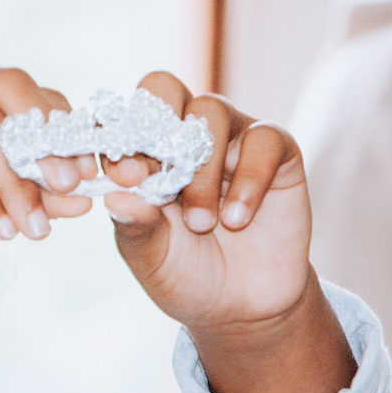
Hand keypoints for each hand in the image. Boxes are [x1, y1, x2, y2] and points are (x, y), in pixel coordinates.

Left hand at [95, 72, 313, 333]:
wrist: (243, 305)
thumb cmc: (186, 273)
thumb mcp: (151, 257)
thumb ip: (134, 226)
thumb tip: (115, 195)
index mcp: (143, 151)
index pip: (122, 116)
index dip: (118, 137)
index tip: (122, 177)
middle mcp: (183, 133)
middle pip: (163, 88)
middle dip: (157, 130)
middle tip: (158, 183)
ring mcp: (230, 137)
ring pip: (210, 112)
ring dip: (201, 171)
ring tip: (201, 224)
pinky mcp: (276, 151)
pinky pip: (263, 139)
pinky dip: (248, 179)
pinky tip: (237, 218)